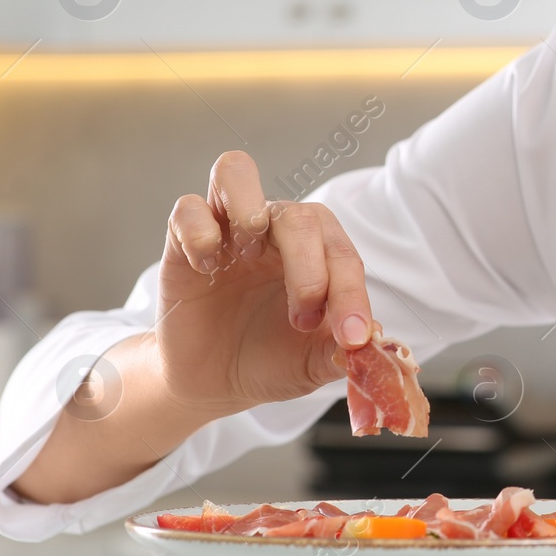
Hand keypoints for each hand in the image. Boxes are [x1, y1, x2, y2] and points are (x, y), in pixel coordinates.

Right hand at [158, 151, 373, 413]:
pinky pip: (187, 209)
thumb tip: (374, 341)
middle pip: (299, 215)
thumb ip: (342, 350)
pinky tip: (207, 269)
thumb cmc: (273, 359)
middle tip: (303, 320)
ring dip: (249, 204)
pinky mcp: (182, 241)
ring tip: (251, 249)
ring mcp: (227, 229)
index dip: (351, 293)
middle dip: (310, 270)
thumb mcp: (313, 363)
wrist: (216, 384)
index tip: (353, 336)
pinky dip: (199, 231)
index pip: (340, 251)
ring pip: (236, 171)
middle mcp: (274, 230)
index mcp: (317, 251)